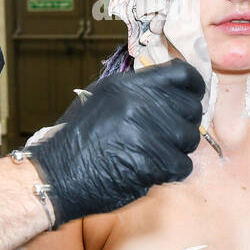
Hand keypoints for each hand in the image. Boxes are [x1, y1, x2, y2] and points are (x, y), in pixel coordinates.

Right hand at [28, 59, 203, 224]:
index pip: (183, 74)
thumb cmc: (77, 141)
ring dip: (178, 150)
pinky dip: (172, 172)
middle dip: (185, 124)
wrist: (55, 175)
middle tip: (169, 136)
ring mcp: (143, 132)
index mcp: (127, 85)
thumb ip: (137, 92)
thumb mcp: (103, 100)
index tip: (191, 99)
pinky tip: (155, 172)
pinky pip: (181, 166)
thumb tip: (173, 93)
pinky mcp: (147, 162)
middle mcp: (137, 103)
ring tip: (157, 155)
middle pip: (191, 108)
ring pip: (189, 139)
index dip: (194, 88)